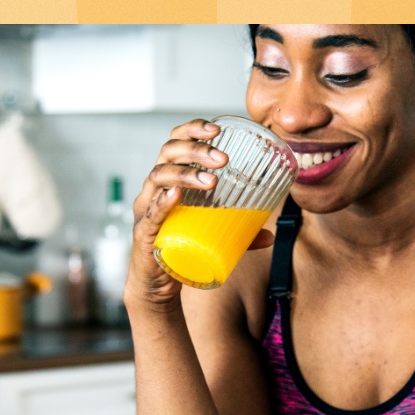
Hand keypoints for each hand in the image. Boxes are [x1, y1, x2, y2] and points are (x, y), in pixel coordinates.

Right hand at [125, 119, 228, 312]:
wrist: (156, 284)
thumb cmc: (180, 249)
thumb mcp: (211, 235)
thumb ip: (239, 233)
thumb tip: (270, 235)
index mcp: (169, 180)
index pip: (175, 142)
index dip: (192, 130)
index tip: (216, 129)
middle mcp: (153, 189)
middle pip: (168, 155)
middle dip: (196, 151)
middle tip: (223, 160)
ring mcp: (145, 210)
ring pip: (158, 178)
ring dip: (185, 175)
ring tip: (211, 182)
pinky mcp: (143, 234)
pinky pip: (149, 214)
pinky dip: (161, 203)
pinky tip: (174, 196)